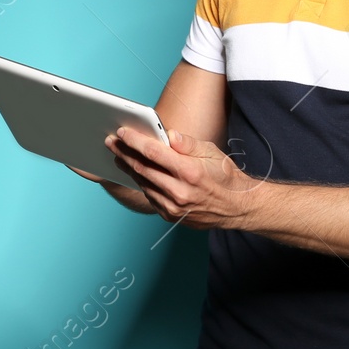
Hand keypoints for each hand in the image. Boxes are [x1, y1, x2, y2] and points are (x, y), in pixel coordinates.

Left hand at [105, 124, 259, 228]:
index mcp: (189, 172)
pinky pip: (150, 196)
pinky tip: (135, 171)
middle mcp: (179, 192)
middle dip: (124, 152)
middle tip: (111, 141)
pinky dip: (141, 182)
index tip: (122, 132)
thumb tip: (168, 134)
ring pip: (143, 183)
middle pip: (142, 168)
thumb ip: (187, 143)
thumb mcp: (211, 152)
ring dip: (128, 168)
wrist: (236, 207)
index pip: (154, 153)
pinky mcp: (170, 216)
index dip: (135, 141)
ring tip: (118, 155)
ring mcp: (173, 207)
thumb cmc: (224, 176)